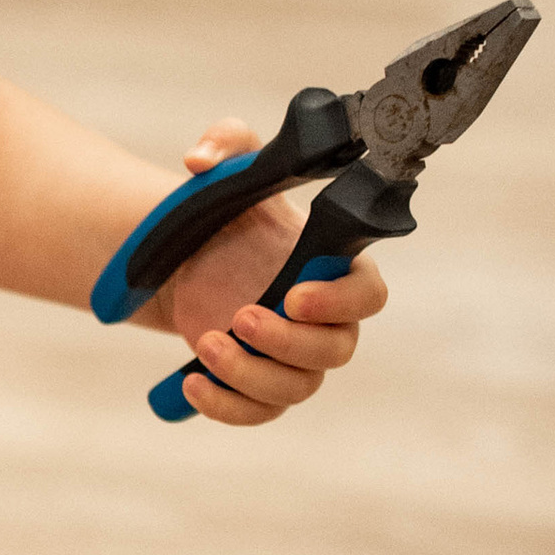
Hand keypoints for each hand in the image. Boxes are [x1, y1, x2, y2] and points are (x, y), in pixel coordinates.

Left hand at [155, 121, 388, 427]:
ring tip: (205, 343)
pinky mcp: (259, 386)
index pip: (368, 295)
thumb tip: (200, 159)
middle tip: (239, 317)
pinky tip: (191, 382)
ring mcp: (293, 359)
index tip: (295, 294)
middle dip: (288, 341)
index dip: (341, 300)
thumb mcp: (227, 168)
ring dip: (252, 374)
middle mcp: (325, 319)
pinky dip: (227, 406)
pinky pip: (259, 412)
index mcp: (332, 266)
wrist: (187, 260)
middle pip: (335, 350)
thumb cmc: (226, 213)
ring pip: (297, 388)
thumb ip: (224, 142)